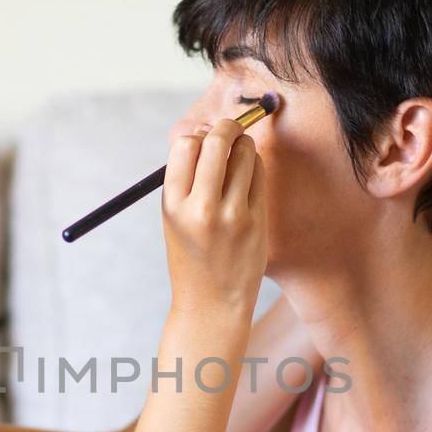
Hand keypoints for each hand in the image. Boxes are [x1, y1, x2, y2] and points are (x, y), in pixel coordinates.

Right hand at [161, 118, 267, 315]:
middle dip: (225, 128)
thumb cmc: (192, 256)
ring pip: (244, 153)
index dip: (196, 135)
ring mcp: (231, 215)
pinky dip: (255, 165)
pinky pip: (259, 175)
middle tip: (229, 130)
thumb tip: (204, 131)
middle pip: (216, 142)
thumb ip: (185, 179)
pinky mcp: (256, 221)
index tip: (203, 138)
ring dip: (243, 144)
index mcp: (172, 205)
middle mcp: (200, 208)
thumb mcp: (174, 219)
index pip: (185, 145)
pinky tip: (249, 174)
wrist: (212, 304)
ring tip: (239, 153)